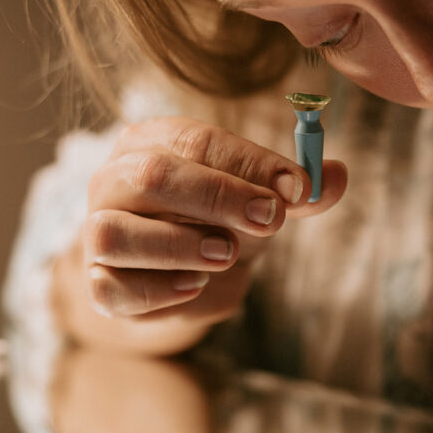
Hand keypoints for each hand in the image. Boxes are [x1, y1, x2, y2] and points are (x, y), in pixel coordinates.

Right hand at [84, 117, 346, 325]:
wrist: (180, 279)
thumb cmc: (216, 225)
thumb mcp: (259, 204)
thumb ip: (296, 192)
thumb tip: (335, 176)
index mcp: (154, 142)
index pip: (197, 141)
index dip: (250, 163)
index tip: (297, 186)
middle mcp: (115, 181)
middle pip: (150, 176)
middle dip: (217, 196)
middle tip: (268, 220)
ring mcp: (97, 233)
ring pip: (114, 234)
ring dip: (177, 246)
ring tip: (225, 255)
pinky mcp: (97, 285)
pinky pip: (110, 290)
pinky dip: (157, 291)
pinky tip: (194, 286)